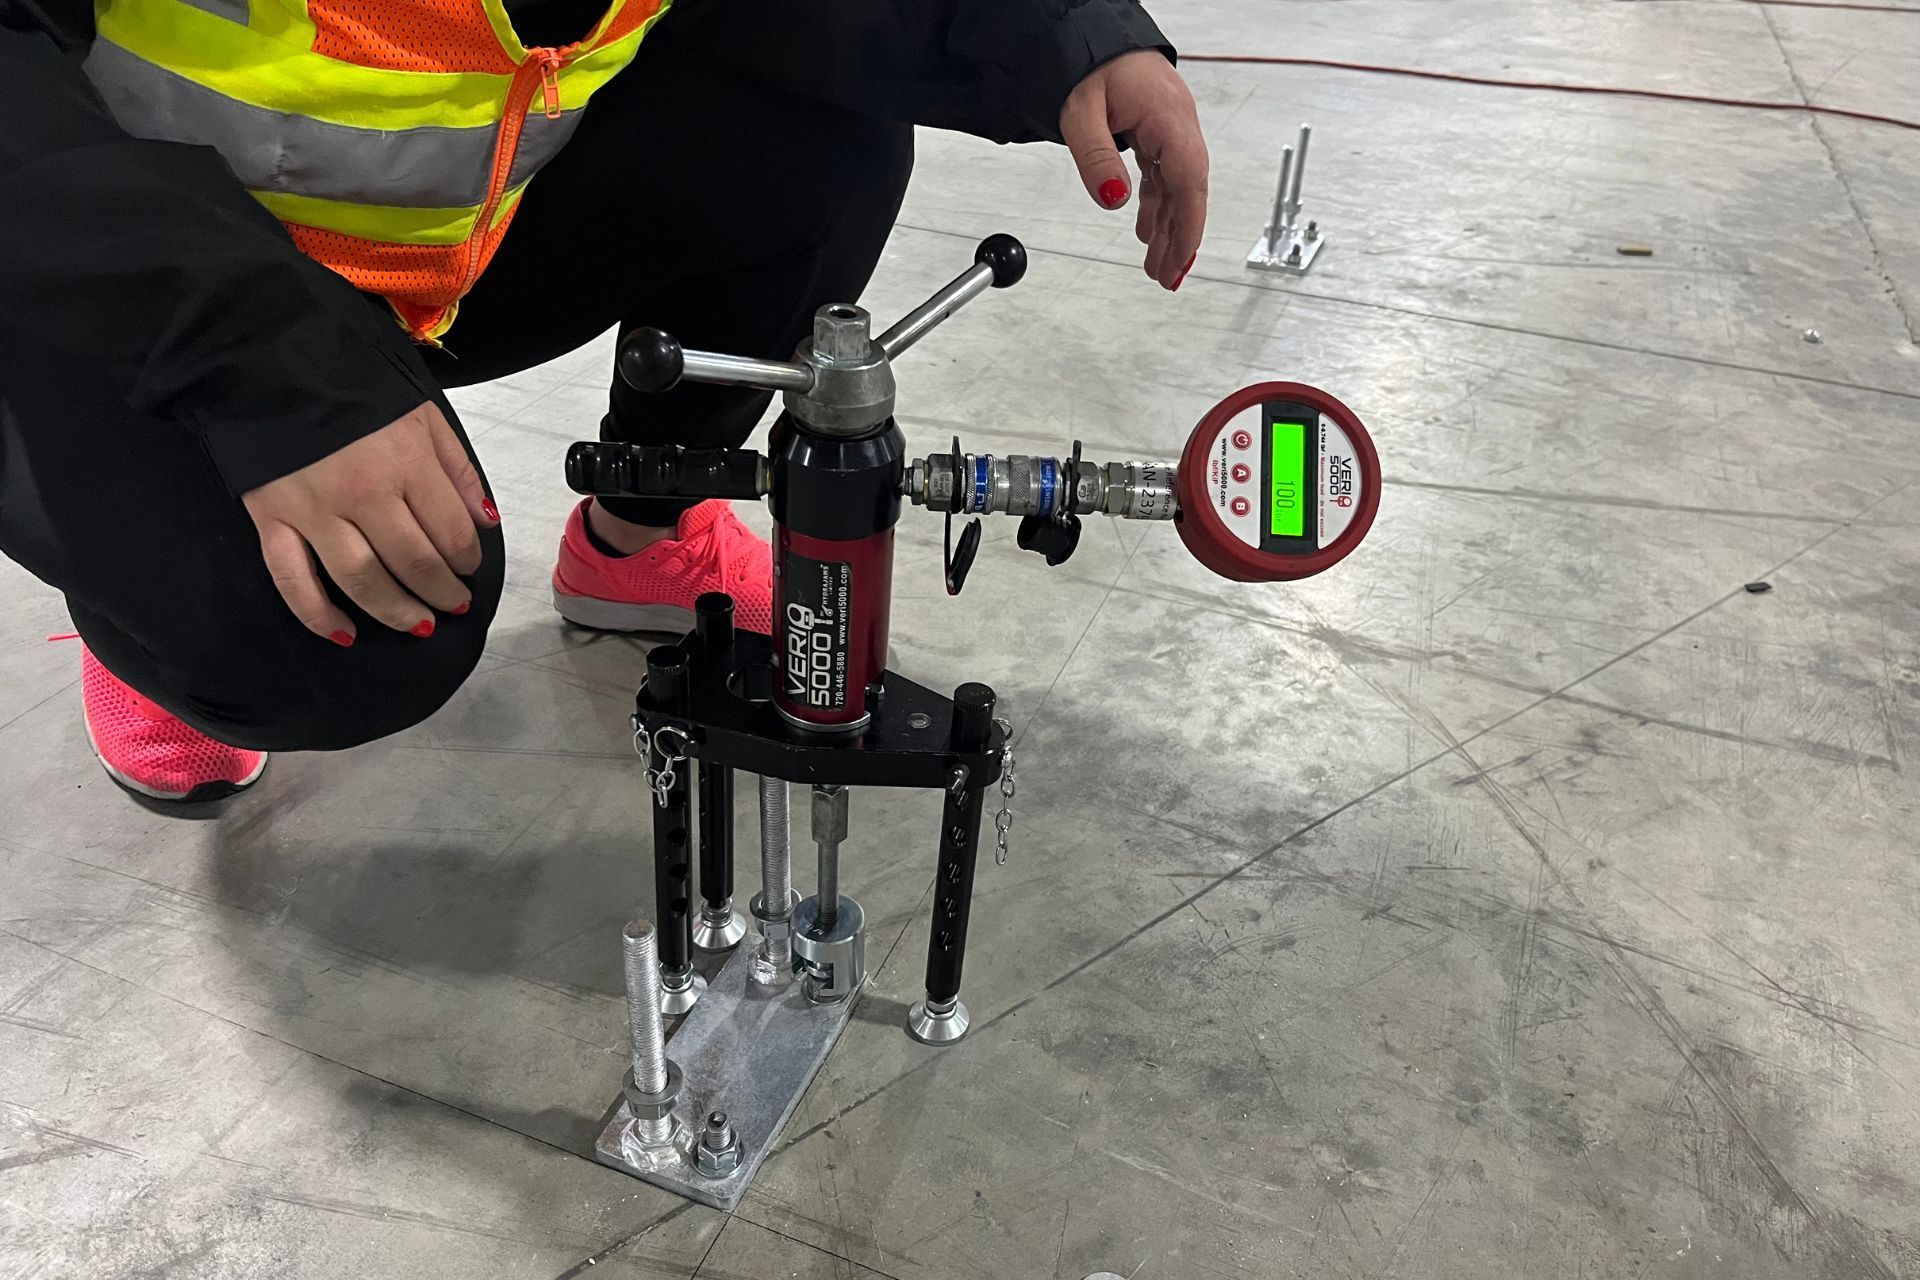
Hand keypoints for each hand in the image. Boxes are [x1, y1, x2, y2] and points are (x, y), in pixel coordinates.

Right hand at [243, 402, 497, 643]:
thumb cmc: (353, 388)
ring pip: (363, 580)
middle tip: (454, 603)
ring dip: (396, 611)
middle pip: (414, 562)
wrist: (270, 362)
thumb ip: (457, 469)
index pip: (452, 531)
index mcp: (406, 462)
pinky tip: (344, 634)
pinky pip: (294, 580)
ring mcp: (314, 510)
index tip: (469, 566)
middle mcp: (363, 492)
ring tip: (420, 624)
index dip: (468, 559)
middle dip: (442, 592)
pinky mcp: (271, 520)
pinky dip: (318, 615)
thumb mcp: (421, 414)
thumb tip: (486, 521)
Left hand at [1061, 50, 1210, 289]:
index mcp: (1168, 116)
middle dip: (1181, 238)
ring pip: (1176, 188)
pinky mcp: (1156, 134)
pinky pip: (1163, 177)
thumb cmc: (1088, 64)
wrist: (1088, 38)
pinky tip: (1147, 233)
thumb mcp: (1080, 111)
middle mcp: (1177, 125)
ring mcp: (1169, 130)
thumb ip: (1096, 157)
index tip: (1182, 258)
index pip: (1190, 179)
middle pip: (1188, 191)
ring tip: (1157, 266)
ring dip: (1168, 228)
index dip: (1190, 224)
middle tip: (1167, 277)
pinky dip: (1157, 207)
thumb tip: (1114, 199)